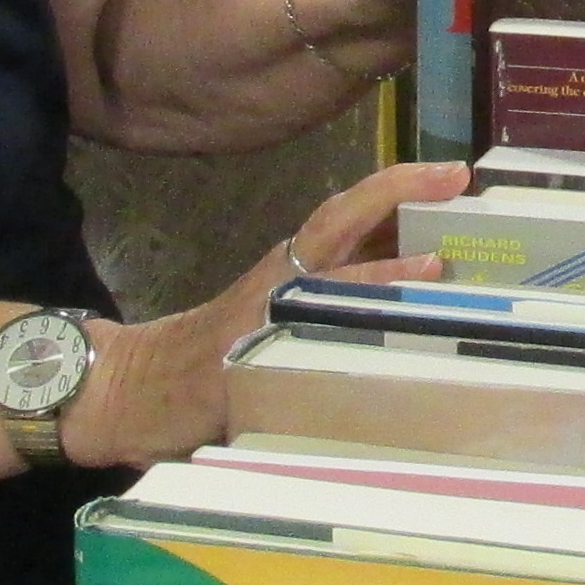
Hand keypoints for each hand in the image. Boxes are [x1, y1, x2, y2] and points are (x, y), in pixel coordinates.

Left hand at [58, 163, 472, 467]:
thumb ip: (272, 395)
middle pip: (350, 220)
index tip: (442, 225)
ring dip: (400, 225)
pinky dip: (384, 258)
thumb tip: (338, 400)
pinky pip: (345, 268)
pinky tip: (417, 273)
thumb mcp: (221, 401)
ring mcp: (287, 287)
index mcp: (272, 294)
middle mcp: (286, 279)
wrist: (118, 391)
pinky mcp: (287, 302)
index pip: (339, 245)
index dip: (391, 237)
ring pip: (350, 240)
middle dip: (406, 196)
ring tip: (462, 223)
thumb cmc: (167, 398)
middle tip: (465, 184)